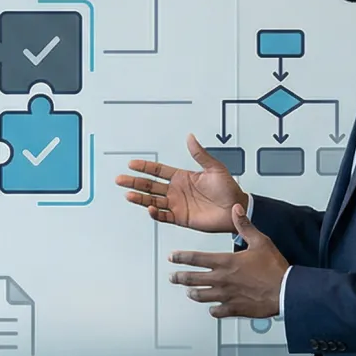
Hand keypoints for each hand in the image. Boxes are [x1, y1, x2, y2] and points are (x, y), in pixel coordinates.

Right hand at [115, 133, 246, 232]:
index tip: (132, 164)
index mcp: (182, 177)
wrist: (235, 208)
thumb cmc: (228, 189)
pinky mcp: (180, 218)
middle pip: (150, 185)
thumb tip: (190, 137)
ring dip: (140, 198)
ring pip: (152, 200)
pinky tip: (149, 208)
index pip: (158, 171)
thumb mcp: (214, 168)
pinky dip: (155, 213)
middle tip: (120, 179)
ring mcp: (176, 205)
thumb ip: (200, 154)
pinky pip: (163, 216)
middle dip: (134, 182)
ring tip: (128, 194)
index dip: (145, 167)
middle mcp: (176, 191)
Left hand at [168, 203, 288, 318]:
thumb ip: (245, 226)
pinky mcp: (235, 309)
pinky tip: (212, 308)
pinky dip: (213, 310)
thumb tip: (235, 209)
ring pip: (201, 296)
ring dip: (193, 293)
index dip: (181, 257)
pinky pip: (217, 311)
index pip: (195, 258)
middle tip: (173, 277)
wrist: (286, 290)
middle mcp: (222, 279)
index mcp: (226, 262)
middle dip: (179, 277)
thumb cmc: (275, 268)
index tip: (172, 257)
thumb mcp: (260, 241)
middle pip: (192, 279)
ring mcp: (227, 296)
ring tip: (189, 292)